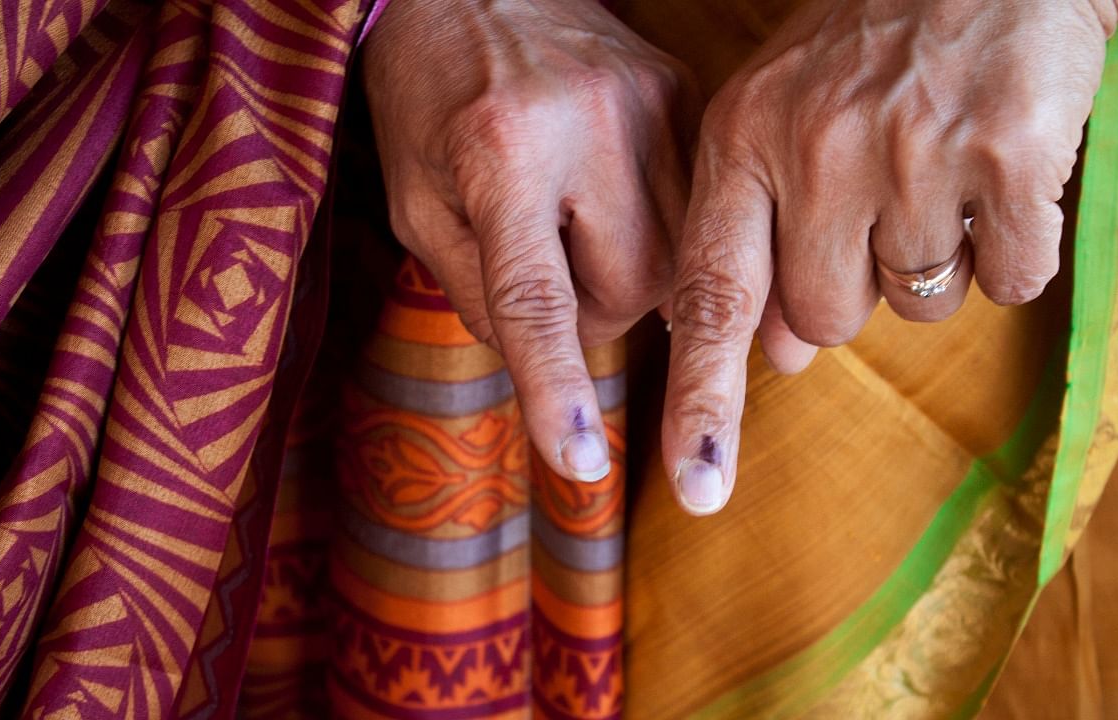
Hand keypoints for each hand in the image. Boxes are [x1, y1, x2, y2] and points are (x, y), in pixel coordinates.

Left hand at [363, 0, 693, 481]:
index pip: (535, 299)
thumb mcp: (415, 200)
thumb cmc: (426, 97)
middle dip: (591, 313)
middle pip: (629, 291)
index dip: (555, 390)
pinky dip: (664, 234)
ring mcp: (651, 102)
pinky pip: (702, 210)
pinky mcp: (686, 93)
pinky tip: (619, 202)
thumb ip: (475, 291)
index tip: (577, 465)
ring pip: (681, 260)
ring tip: (582, 227)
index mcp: (498, 151)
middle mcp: (588, 123)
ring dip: (631, 276)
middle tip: (550, 271)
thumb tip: (550, 365)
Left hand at [661, 0, 1117, 514]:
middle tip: (874, 206)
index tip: (696, 483)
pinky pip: (1008, 280)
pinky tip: (997, 179)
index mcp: (743, 140)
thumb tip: (773, 356)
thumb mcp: (778, 121)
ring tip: (934, 176)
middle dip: (851, 291)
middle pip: (823, 323)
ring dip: (932, 266)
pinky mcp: (1009, 154)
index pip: (712, 297)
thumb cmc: (868, 53)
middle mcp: (817, 147)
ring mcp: (914, 150)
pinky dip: (1010, 251)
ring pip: (916, 306)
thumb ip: (756, 237)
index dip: (702, 397)